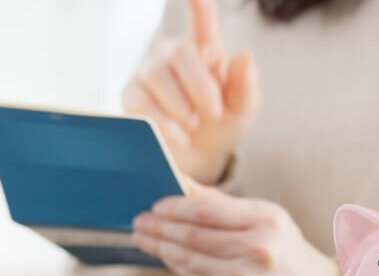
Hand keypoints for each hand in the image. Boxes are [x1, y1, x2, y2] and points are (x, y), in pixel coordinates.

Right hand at [122, 0, 258, 185]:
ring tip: (195, 124)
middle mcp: (174, 54)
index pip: (202, 21)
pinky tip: (180, 136)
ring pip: (157, 74)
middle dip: (199, 84)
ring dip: (180, 102)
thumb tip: (242, 55)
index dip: (199, 7)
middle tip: (214, 112)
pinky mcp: (132, 96)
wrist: (198, 157)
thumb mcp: (242, 108)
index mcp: (206, 50)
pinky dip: (162, 121)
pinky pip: (140, 101)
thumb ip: (246, 84)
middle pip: (180, 51)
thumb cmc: (221, 124)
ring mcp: (149, 73)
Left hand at [132, 180, 339, 275]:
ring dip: (160, 247)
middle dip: (160, 227)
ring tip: (144, 238)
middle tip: (140, 221)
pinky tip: (166, 258)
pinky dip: (177, 267)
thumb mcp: (267, 218)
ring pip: (188, 260)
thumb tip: (183, 186)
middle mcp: (256, 251)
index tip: (156, 205)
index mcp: (266, 222)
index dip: (175, 207)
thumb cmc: (287, 252)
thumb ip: (224, 204)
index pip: (207, 210)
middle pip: (192, 236)